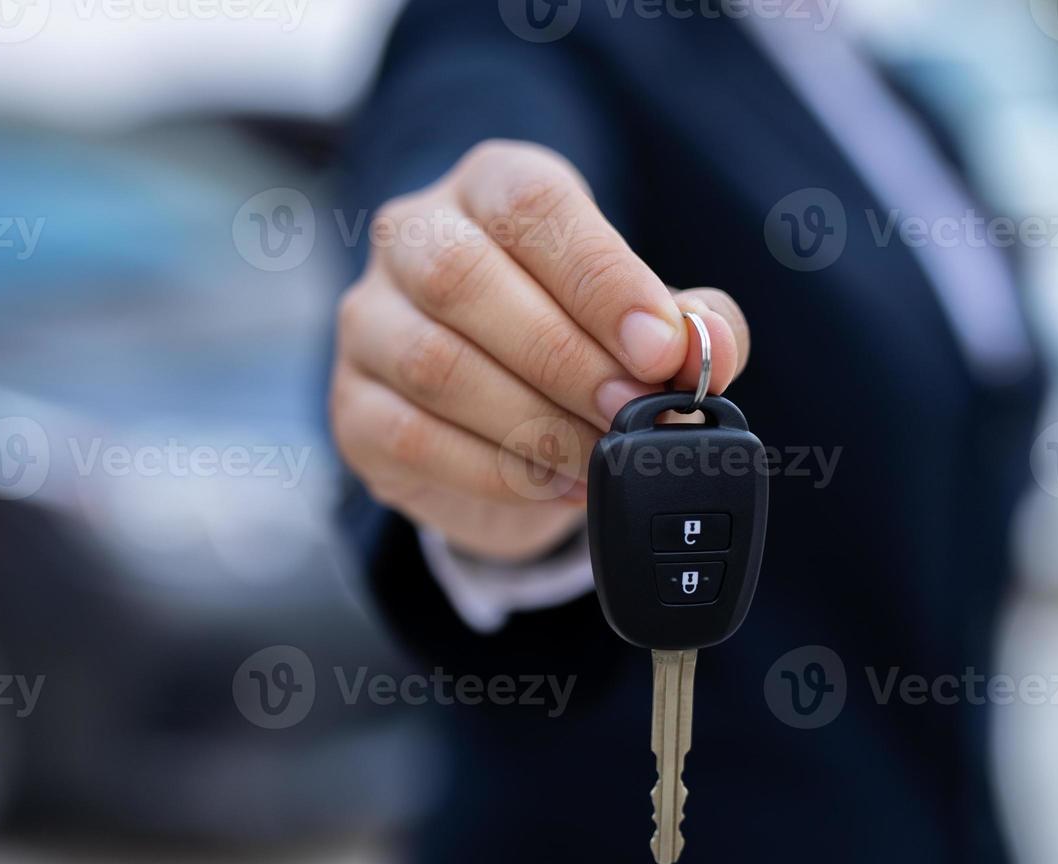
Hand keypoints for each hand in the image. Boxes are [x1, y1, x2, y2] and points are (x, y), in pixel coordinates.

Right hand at [330, 140, 749, 562]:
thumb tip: (705, 347)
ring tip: (597, 458)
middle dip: (562, 356)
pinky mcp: (352, 407)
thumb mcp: (646, 320)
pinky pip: (410, 436)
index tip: (659, 347)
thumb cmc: (577, 341)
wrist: (501, 418)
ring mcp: (369, 322)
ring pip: (433, 364)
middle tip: (630, 411)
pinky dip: (492, 469)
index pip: (529, 204)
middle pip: (463, 279)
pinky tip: (552, 483)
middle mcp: (411, 238)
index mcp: (488, 186)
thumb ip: (689, 324)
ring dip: (530, 421)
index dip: (598, 275)